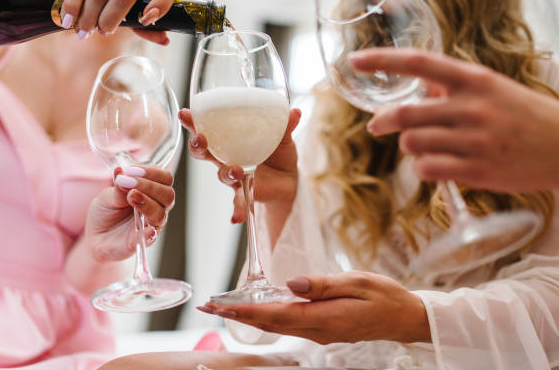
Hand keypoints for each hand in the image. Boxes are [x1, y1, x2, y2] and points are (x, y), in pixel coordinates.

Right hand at [60, 0, 178, 43]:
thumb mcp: (131, 10)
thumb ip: (145, 27)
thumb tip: (164, 40)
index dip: (162, 4)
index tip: (147, 20)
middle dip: (112, 17)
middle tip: (102, 32)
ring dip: (90, 14)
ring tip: (83, 31)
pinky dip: (74, 3)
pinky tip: (68, 19)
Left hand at [84, 165, 174, 261]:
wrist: (95, 236)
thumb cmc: (105, 212)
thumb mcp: (107, 195)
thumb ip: (117, 187)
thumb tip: (121, 171)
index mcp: (152, 191)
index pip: (164, 178)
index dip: (152, 172)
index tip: (132, 171)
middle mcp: (156, 206)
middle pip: (168, 194)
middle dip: (149, 186)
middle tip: (129, 184)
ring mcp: (152, 224)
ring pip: (161, 213)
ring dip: (147, 203)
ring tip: (130, 197)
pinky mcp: (144, 241)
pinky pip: (152, 236)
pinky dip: (150, 232)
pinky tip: (145, 228)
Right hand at [178, 108, 300, 246]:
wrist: (288, 181)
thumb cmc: (278, 155)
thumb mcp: (283, 137)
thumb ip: (286, 125)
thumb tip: (295, 111)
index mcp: (232, 141)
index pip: (209, 128)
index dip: (195, 122)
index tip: (185, 114)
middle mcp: (228, 158)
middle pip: (204, 152)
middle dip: (198, 146)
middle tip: (201, 140)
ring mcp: (235, 177)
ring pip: (222, 174)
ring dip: (227, 172)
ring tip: (237, 171)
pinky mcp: (245, 193)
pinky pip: (238, 202)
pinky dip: (237, 210)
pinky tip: (236, 218)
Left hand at [197, 271, 430, 344]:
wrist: (404, 317)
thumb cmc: (384, 296)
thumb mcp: (357, 282)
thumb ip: (322, 285)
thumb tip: (290, 284)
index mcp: (325, 318)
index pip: (276, 315)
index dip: (245, 311)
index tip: (221, 306)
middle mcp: (318, 329)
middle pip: (269, 323)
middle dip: (237, 315)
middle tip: (209, 305)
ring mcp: (320, 332)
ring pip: (277, 325)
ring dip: (249, 316)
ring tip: (225, 306)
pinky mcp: (323, 328)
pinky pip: (289, 323)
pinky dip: (267, 317)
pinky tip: (258, 309)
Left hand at [354, 48, 558, 191]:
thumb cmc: (521, 115)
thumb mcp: (491, 88)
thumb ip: (452, 86)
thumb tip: (418, 86)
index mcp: (473, 80)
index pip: (419, 63)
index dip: (382, 60)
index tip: (355, 60)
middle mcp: (472, 107)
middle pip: (405, 113)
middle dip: (383, 120)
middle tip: (377, 125)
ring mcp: (475, 140)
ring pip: (412, 144)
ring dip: (409, 146)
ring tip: (424, 147)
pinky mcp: (477, 170)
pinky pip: (426, 169)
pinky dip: (421, 168)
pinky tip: (433, 166)